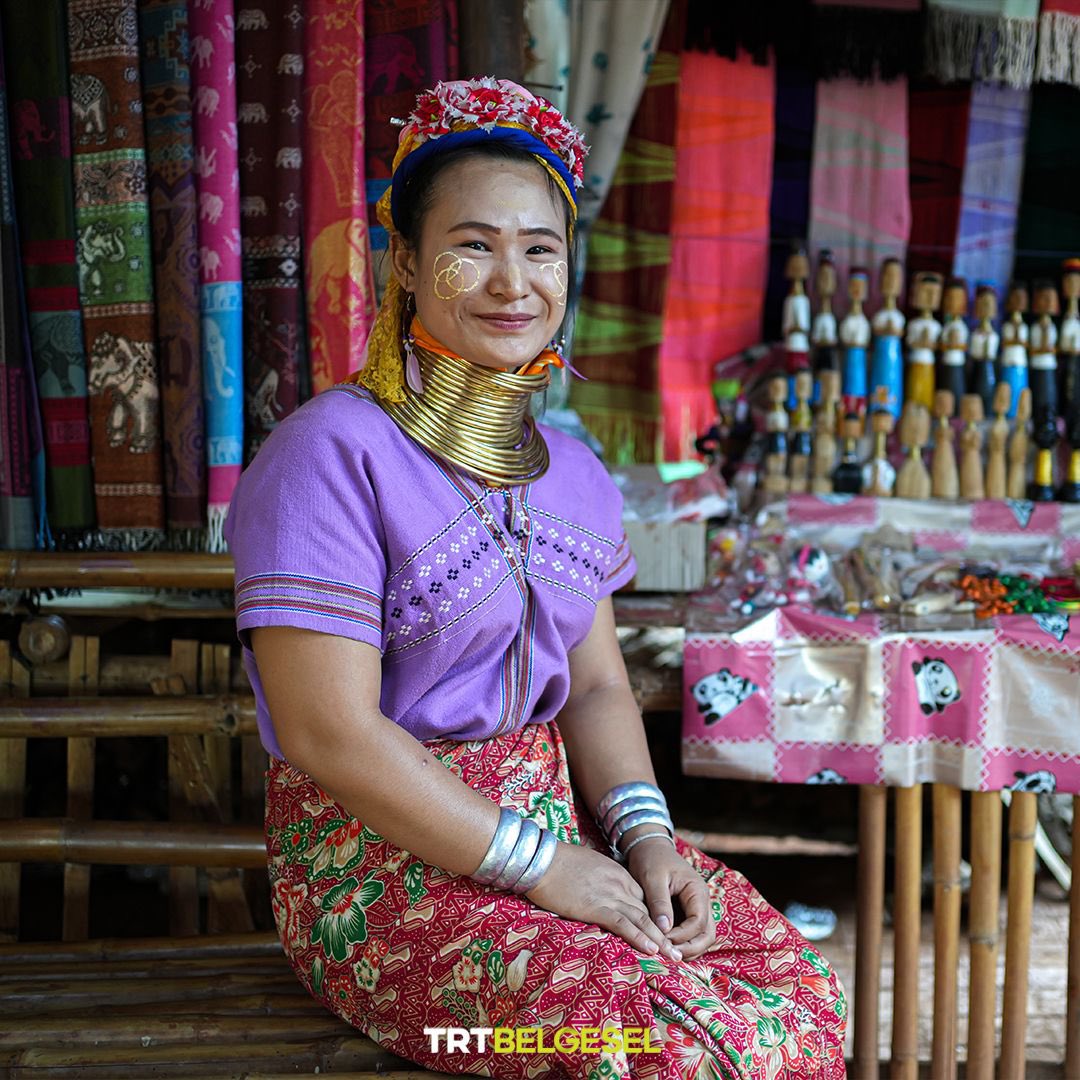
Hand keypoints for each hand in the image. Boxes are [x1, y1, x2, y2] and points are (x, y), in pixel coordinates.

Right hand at [524, 840, 682, 960]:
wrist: (541, 859)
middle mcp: (619, 884)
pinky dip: (639, 937)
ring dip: (660, 940)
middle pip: (648, 911)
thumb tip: (603, 894)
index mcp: (617, 874)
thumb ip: (602, 880)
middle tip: (679, 952)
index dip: (656, 918)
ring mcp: (608, 896)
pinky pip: (623, 924)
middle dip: (665, 933)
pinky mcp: (595, 908)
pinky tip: (651, 949)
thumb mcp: (588, 866)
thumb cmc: (558, 863)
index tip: (667, 934)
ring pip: (642, 919)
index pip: (644, 899)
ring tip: (674, 957)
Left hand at [626, 836, 714, 959]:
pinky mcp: (686, 913)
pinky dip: (682, 943)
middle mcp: (701, 902)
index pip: (699, 922)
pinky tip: (666, 947)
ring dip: (687, 948)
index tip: (663, 939)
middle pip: (707, 935)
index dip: (683, 935)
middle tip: (669, 955)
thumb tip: (664, 929)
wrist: (648, 847)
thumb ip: (659, 903)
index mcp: (697, 891)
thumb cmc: (651, 859)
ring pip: (701, 937)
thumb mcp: (652, 878)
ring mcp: (695, 908)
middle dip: (691, 948)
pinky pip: (690, 934)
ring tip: (667, 954)